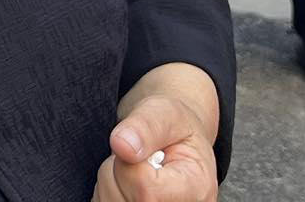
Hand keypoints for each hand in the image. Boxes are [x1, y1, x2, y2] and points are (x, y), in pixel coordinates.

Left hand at [91, 92, 218, 201]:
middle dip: (119, 170)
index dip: (132, 164)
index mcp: (197, 188)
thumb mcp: (165, 112)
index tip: (148, 148)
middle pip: (122, 198)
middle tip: (140, 156)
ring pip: (107, 201)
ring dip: (111, 179)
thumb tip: (122, 145)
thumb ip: (146, 125)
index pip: (146, 190)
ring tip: (136, 168)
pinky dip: (107, 189)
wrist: (173, 140)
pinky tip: (128, 182)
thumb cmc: (173, 126)